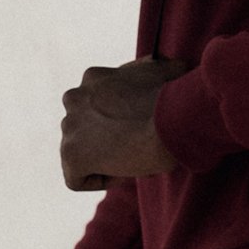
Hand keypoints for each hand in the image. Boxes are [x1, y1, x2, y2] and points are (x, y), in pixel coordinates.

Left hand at [61, 56, 185, 189]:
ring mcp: (70, 127)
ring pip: (79, 154)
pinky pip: (77, 179)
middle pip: (82, 130)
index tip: (138, 128)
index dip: (117, 122)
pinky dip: (101, 180)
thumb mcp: (165, 71)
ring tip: (133, 157)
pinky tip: (124, 171)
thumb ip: (157, 69)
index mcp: (92, 78)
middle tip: (135, 146)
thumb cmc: (174, 98)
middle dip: (105, 141)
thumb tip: (177, 68)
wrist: (172, 120)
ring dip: (104, 160)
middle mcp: (75, 98)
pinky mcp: (71, 155)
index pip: (94, 105)